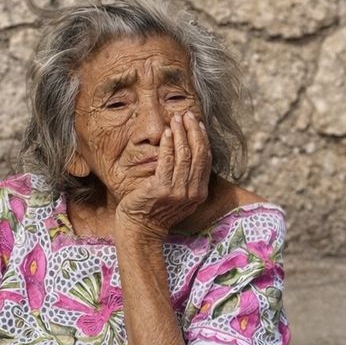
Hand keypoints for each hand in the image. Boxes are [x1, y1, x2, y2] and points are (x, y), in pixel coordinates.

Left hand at [116, 111, 210, 240]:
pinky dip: (168, 145)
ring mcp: (177, 192)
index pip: (206, 159)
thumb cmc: (156, 210)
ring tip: (176, 119)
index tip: (198, 123)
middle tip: (187, 115)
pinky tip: (167, 133)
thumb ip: (188, 179)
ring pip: (184, 155)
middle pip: (198, 154)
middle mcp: (192, 193)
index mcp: (199, 193)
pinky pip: (167, 161)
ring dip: (181, 133)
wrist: (140, 229)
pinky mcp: (161, 189)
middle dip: (193, 131)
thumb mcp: (179, 196)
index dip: (203, 139)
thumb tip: (190, 151)